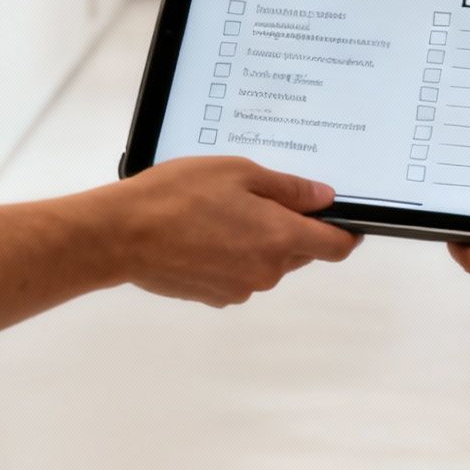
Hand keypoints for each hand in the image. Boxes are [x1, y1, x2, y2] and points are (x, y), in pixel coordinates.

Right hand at [101, 157, 359, 306]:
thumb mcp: (238, 172)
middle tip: (259, 198)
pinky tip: (205, 233)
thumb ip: (288, 189)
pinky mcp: (216, 297)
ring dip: (257, 241)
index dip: (346, 233)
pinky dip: (233, 256)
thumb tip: (324, 198)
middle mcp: (266, 271)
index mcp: (279, 238)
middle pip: (300, 253)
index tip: (347, 221)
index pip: (335, 247)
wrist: (122, 234)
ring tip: (222, 212)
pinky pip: (240, 274)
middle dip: (290, 228)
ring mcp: (240, 288)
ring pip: (267, 263)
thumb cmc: (177, 195)